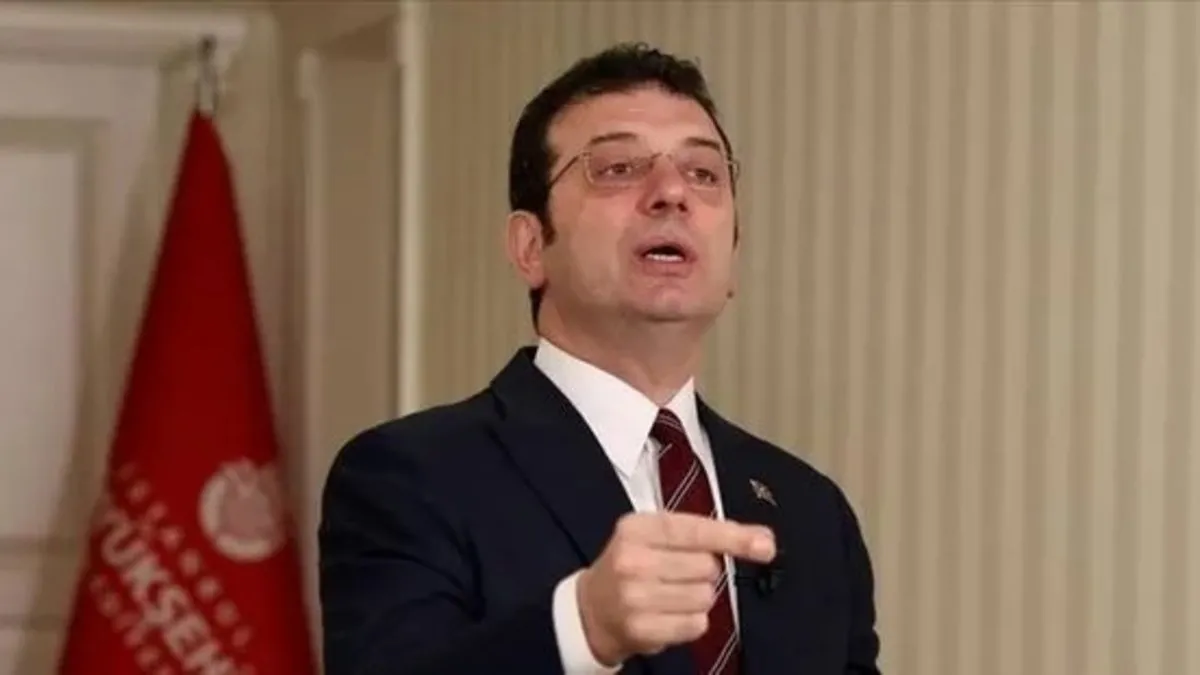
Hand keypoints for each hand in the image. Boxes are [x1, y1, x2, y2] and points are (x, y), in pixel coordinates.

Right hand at [575, 511, 775, 665]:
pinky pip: (697, 624)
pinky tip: (668, 615)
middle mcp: (633, 560)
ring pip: (705, 597)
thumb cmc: (634, 565)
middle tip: (678, 574)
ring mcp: (635, 597)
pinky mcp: (643, 629)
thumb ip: (705, 533)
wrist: (591, 610)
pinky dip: (691, 622)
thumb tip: (764, 541)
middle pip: (707, 566)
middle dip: (704, 572)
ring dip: (698, 598)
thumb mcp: (654, 536)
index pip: (695, 530)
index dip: (733, 537)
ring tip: (672, 596)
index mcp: (637, 528)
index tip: (765, 544)